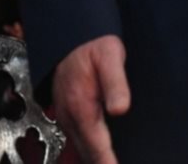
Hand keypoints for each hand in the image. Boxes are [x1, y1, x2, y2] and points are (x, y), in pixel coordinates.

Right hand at [53, 34, 129, 163]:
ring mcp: (66, 117)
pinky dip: (91, 153)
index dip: (108, 163)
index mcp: (81, 106)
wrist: (71, 37)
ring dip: (96, 160)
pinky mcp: (67, 116)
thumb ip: (116, 83)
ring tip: (114, 163)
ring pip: (82, 150)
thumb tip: (120, 109)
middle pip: (88, 154)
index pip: (97, 146)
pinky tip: (103, 155)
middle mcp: (70, 116)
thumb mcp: (111, 57)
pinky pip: (78, 141)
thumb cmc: (93, 46)